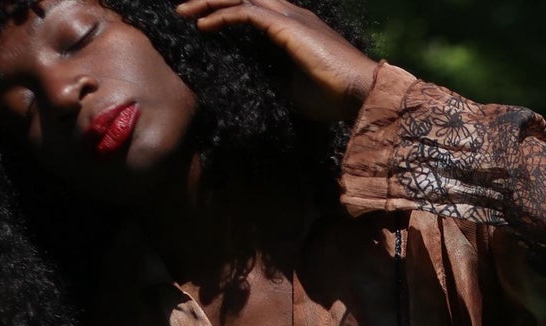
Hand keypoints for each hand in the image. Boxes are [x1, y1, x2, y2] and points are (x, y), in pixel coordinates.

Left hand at [175, 0, 378, 122]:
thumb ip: (272, 81)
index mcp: (295, 27)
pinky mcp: (285, 25)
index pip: (254, 10)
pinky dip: (221, 16)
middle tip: (185, 10)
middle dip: (212, 0)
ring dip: (210, 2)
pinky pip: (245, 12)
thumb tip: (251, 83)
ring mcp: (289, 17)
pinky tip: (203, 26)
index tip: (204, 23)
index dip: (227, 12)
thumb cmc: (334, 96)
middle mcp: (291, 15)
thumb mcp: (293, 91)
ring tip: (185, 12)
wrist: (361, 92)